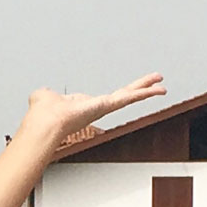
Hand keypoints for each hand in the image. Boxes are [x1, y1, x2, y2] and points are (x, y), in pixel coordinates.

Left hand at [22, 74, 166, 144]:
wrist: (46, 122)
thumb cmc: (43, 113)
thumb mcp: (44, 96)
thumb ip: (46, 94)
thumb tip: (43, 94)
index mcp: (85, 105)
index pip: (105, 99)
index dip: (116, 96)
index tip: (126, 93)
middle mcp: (97, 107)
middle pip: (123, 96)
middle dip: (139, 90)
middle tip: (154, 84)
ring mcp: (104, 107)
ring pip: (130, 96)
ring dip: (147, 90)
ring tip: (163, 85)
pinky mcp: (108, 105)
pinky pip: (130, 97)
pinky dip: (145, 93)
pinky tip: (159, 89)